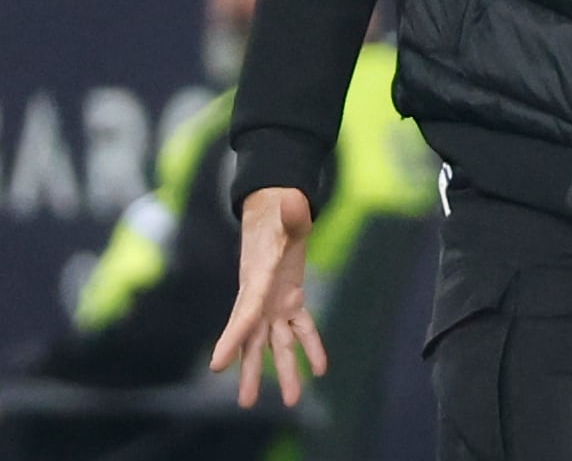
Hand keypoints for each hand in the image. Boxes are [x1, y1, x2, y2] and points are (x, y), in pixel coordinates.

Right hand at [210, 188, 327, 407]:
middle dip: (252, 372)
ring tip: (293, 399)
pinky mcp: (291, 300)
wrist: (275, 213)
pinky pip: (301, 329)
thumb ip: (292, 214)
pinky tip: (319, 369)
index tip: (216, 366)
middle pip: (254, 341)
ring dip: (284, 370)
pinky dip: (311, 347)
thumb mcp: (287, 212)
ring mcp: (275, 302)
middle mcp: (261, 298)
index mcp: (256, 280)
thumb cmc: (279, 214)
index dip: (231, 339)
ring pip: (277, 343)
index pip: (244, 313)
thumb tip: (296, 204)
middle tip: (247, 403)